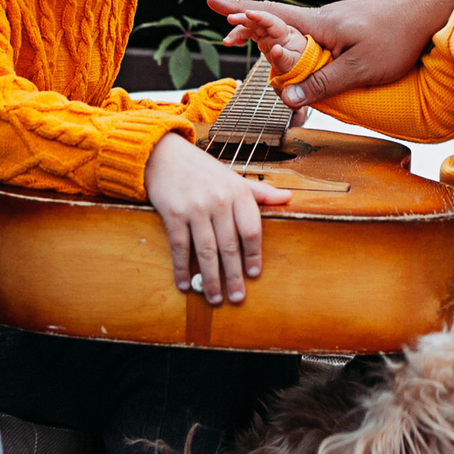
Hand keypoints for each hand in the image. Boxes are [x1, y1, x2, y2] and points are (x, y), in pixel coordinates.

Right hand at [144, 133, 289, 304]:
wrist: (164, 155)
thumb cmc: (202, 170)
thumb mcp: (233, 177)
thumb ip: (260, 191)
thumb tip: (289, 197)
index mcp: (238, 192)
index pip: (252, 230)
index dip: (254, 255)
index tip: (254, 274)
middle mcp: (219, 200)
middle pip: (230, 246)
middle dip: (234, 276)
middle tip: (237, 298)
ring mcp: (196, 207)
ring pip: (207, 251)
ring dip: (211, 279)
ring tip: (215, 298)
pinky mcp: (174, 213)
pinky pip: (181, 247)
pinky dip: (182, 269)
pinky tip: (184, 284)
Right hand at [211, 0, 453, 106]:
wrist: (427, 12)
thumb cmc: (396, 36)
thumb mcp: (359, 68)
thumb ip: (321, 83)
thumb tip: (283, 97)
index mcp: (319, 24)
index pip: (270, 14)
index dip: (241, 10)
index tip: (213, 2)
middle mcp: (322, 19)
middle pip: (277, 21)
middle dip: (251, 25)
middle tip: (228, 30)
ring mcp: (335, 22)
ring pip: (296, 31)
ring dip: (275, 37)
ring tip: (259, 49)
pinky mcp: (347, 29)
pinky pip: (313, 37)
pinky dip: (297, 43)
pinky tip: (301, 56)